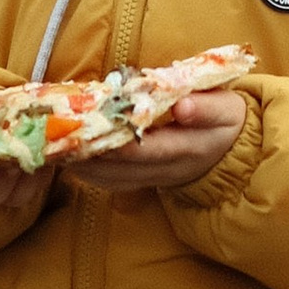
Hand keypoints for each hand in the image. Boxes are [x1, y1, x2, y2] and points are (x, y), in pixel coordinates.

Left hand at [61, 89, 248, 197]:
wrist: (232, 149)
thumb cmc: (227, 119)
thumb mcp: (228, 108)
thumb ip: (207, 107)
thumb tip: (183, 105)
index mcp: (190, 148)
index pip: (151, 150)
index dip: (122, 144)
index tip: (95, 132)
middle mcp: (169, 169)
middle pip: (124, 169)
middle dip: (91, 156)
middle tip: (61, 141)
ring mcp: (156, 178)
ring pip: (114, 180)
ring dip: (85, 167)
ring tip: (56, 150)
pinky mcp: (145, 181)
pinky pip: (114, 183)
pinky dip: (90, 173)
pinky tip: (69, 159)